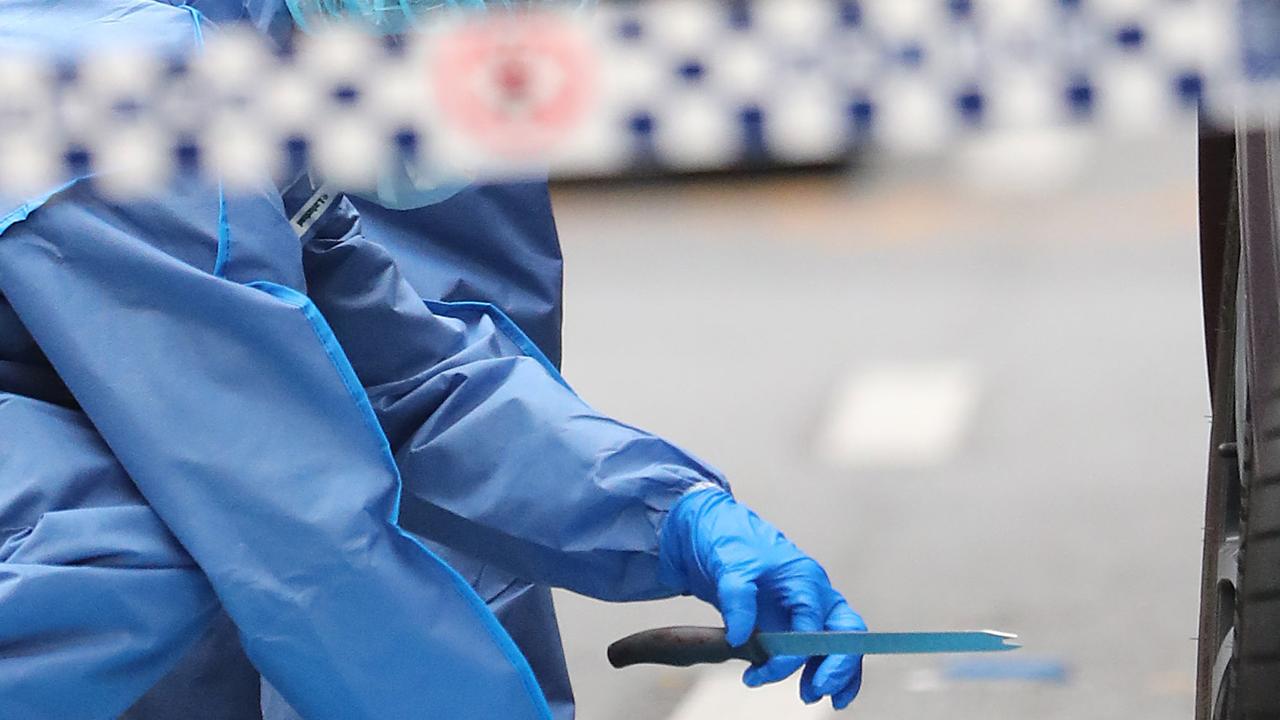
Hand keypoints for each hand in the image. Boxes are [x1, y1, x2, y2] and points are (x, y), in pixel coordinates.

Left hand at [658, 487, 864, 708]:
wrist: (706, 530)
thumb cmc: (725, 538)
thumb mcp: (728, 563)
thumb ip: (737, 598)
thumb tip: (742, 636)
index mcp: (804, 578)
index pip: (813, 625)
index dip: (794, 654)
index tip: (767, 671)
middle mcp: (812, 594)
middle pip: (845, 633)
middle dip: (837, 666)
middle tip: (814, 691)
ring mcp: (804, 608)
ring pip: (837, 644)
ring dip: (830, 672)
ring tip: (809, 694)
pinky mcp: (790, 619)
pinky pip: (816, 647)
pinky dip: (817, 668)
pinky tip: (806, 686)